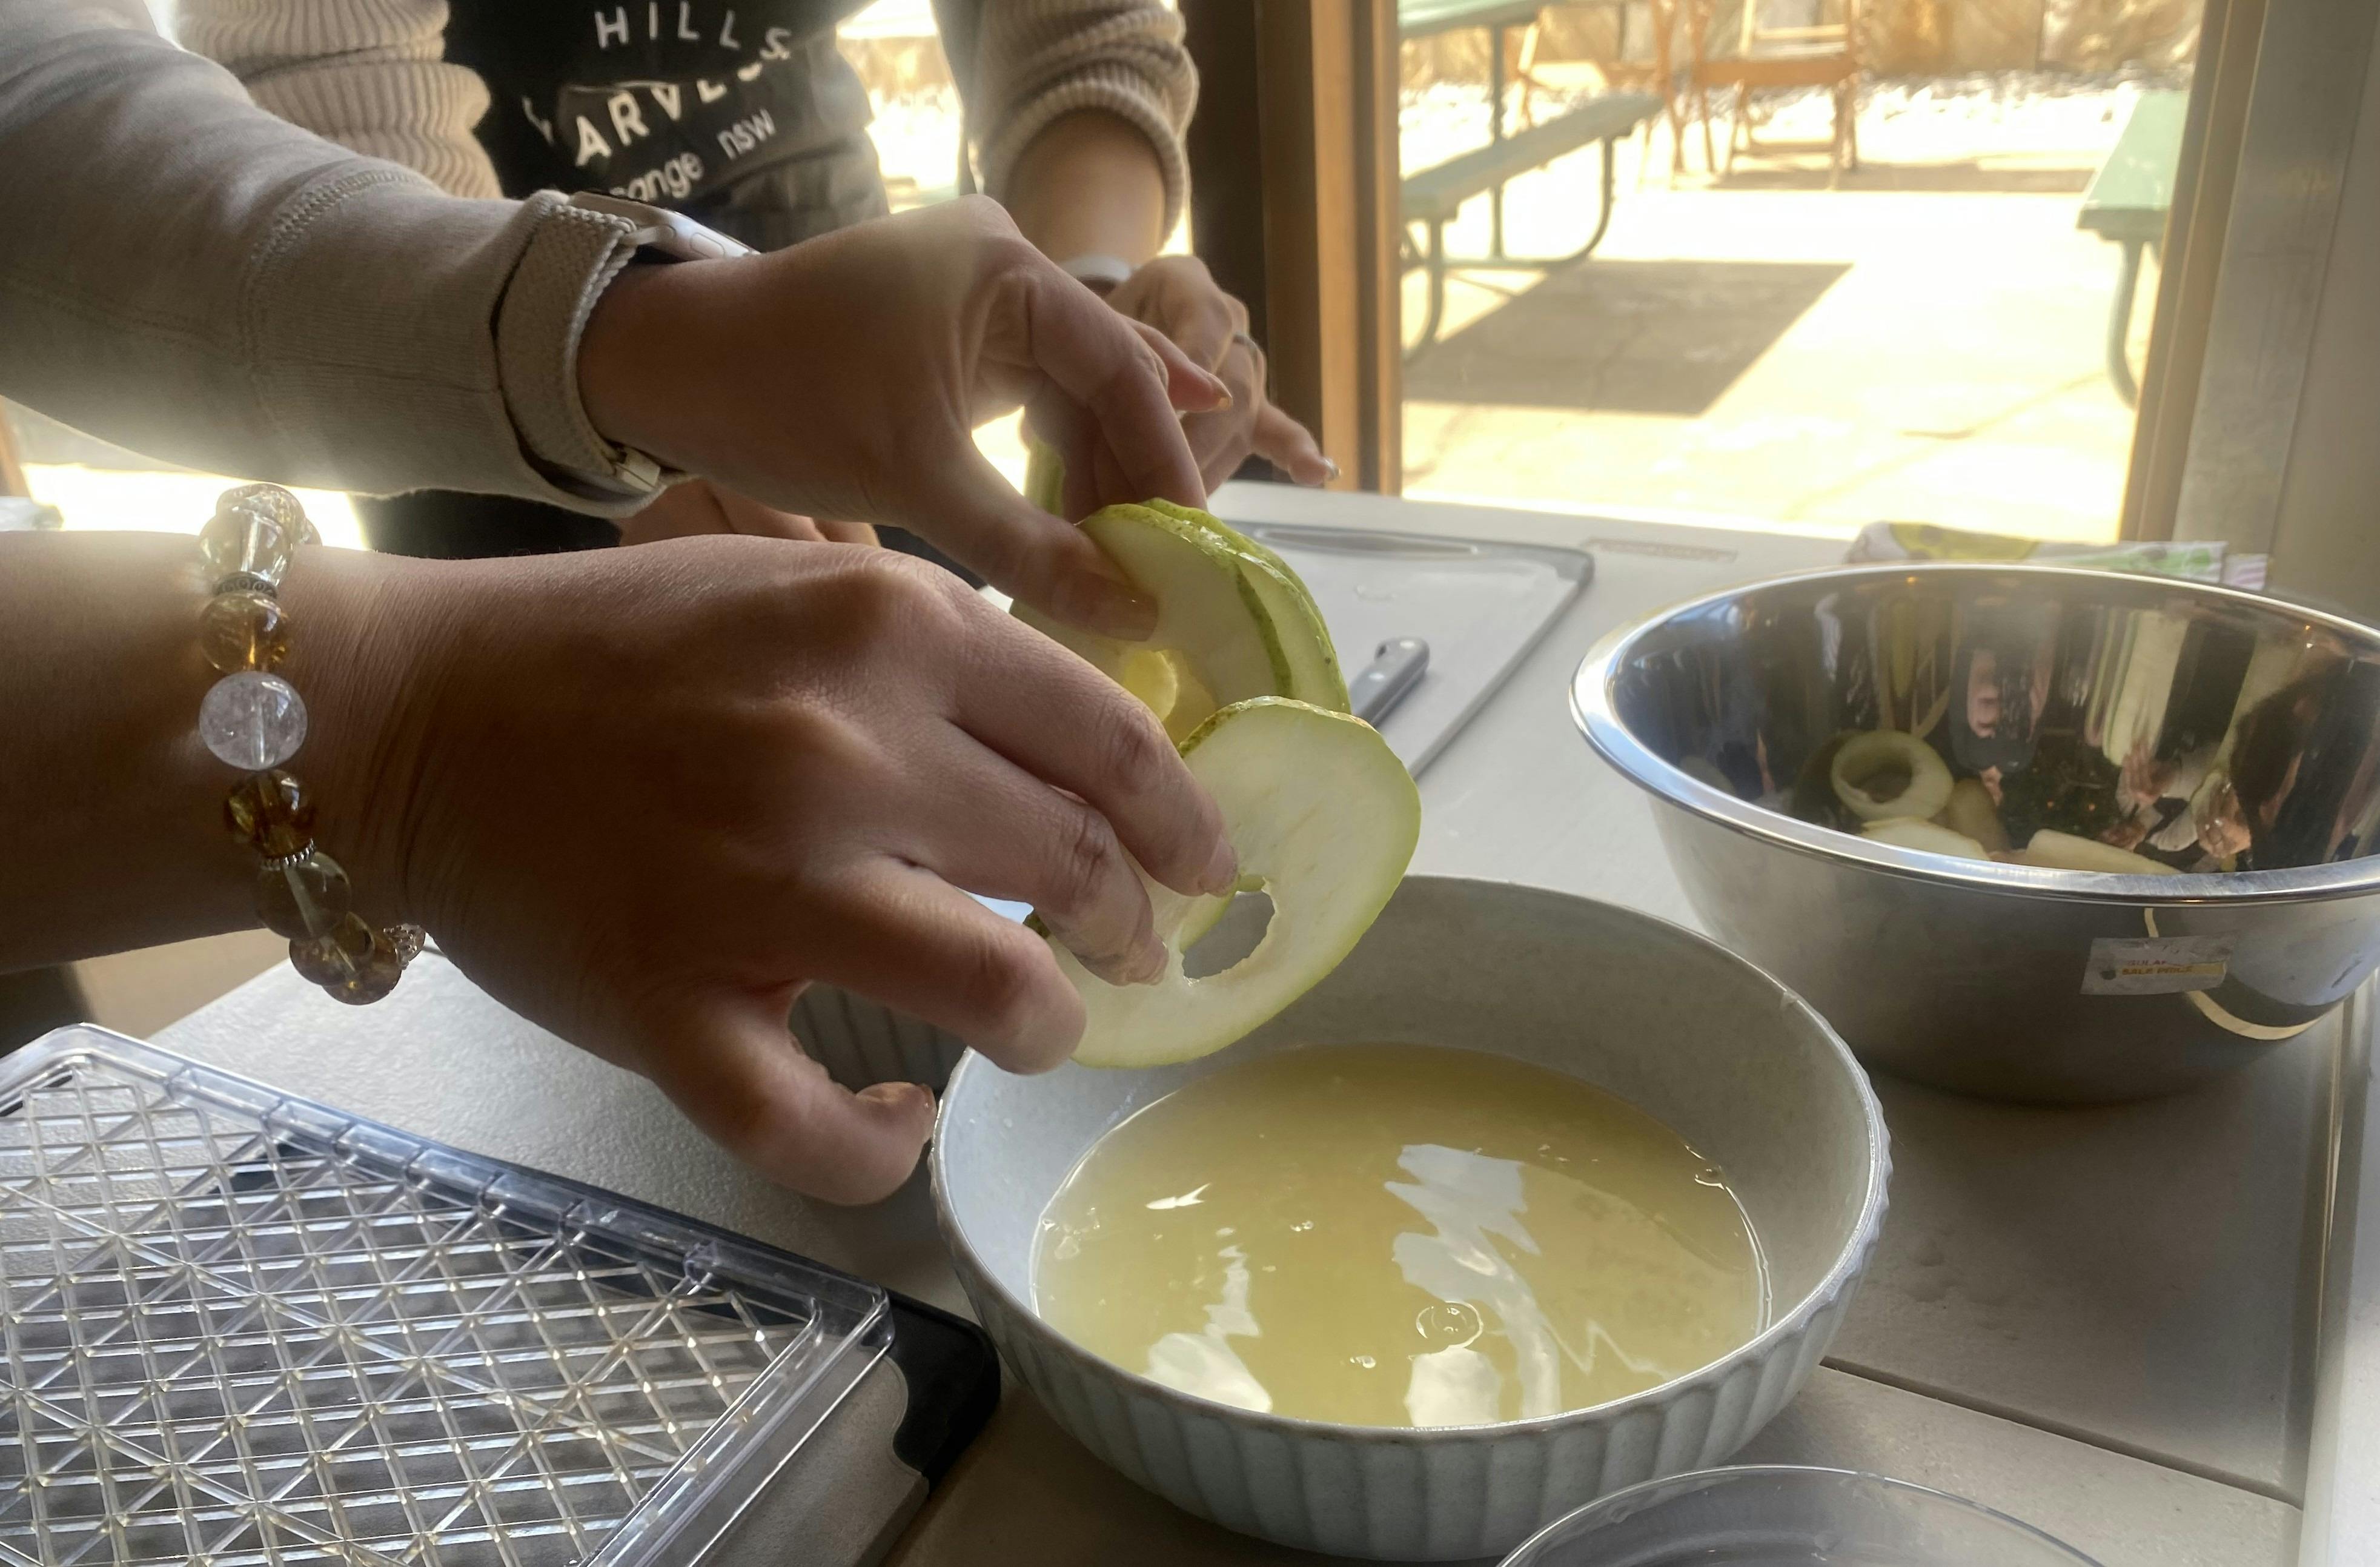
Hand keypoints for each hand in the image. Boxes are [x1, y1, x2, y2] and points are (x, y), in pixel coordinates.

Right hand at [310, 539, 1236, 1203]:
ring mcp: (756, 888)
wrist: (412, 712)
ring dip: (1046, 1029)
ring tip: (1038, 1028)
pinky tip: (894, 1122)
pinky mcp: (669, 1006)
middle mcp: (840, 752)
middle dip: (1129, 926)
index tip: (1205, 864)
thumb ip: (940, 653)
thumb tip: (1089, 753)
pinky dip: (878, 1148)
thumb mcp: (799, 584)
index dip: (1182, 820)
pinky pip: (813, 1127)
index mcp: (885, 633)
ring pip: (998, 1000)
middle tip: (1131, 950)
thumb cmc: (617, 648)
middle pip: (1074, 869)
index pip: (1108, 740)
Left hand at [579, 197, 1229, 638]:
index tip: (1192, 544)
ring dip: (1092, 477)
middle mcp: (1004, 265)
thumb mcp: (917, 480)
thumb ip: (1032, 547)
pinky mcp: (951, 335)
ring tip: (1120, 564)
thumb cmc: (779, 401)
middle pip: (1106, 378)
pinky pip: (1028, 399)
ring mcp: (977, 297)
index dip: (1163, 461)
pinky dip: (1049, 465)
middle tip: (1163, 569)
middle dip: (1132, 474)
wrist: (662, 367)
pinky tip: (1077, 529)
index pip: (1122, 368)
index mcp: (1005, 268)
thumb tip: (1134, 613)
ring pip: (1069, 395)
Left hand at [1104, 256, 1333, 493]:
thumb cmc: (1084, 329)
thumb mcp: (1083, 330)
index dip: (1194, 368)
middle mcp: (1228, 321)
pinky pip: (1280, 431)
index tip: (1164, 413)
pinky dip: (1295, 454)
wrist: (1098, 330)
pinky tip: (1318, 474)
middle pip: (1230, 384)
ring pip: (1244, 418)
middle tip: (1160, 485)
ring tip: (1178, 510)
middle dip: (1197, 440)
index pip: (1206, 322)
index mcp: (1183, 284)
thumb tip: (1104, 415)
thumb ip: (1101, 353)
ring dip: (1210, 467)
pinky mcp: (1254, 410)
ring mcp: (1245, 367)